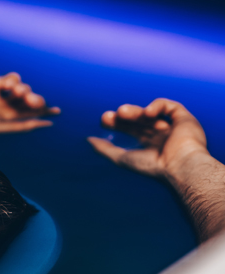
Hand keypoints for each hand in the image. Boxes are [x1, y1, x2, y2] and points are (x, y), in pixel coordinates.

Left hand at [88, 98, 208, 178]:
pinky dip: (156, 106)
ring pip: (150, 113)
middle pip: (138, 120)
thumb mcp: (122, 158)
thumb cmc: (152, 167)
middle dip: (122, 116)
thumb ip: (105, 149)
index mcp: (149, 145)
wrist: (179, 167)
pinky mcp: (184, 119)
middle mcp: (161, 136)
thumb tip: (89, 139)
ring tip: (122, 112)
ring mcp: (173, 127)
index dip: (116, 123)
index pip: (130, 129)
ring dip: (134, 111)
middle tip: (107, 116)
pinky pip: (168, 106)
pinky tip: (147, 113)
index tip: (103, 120)